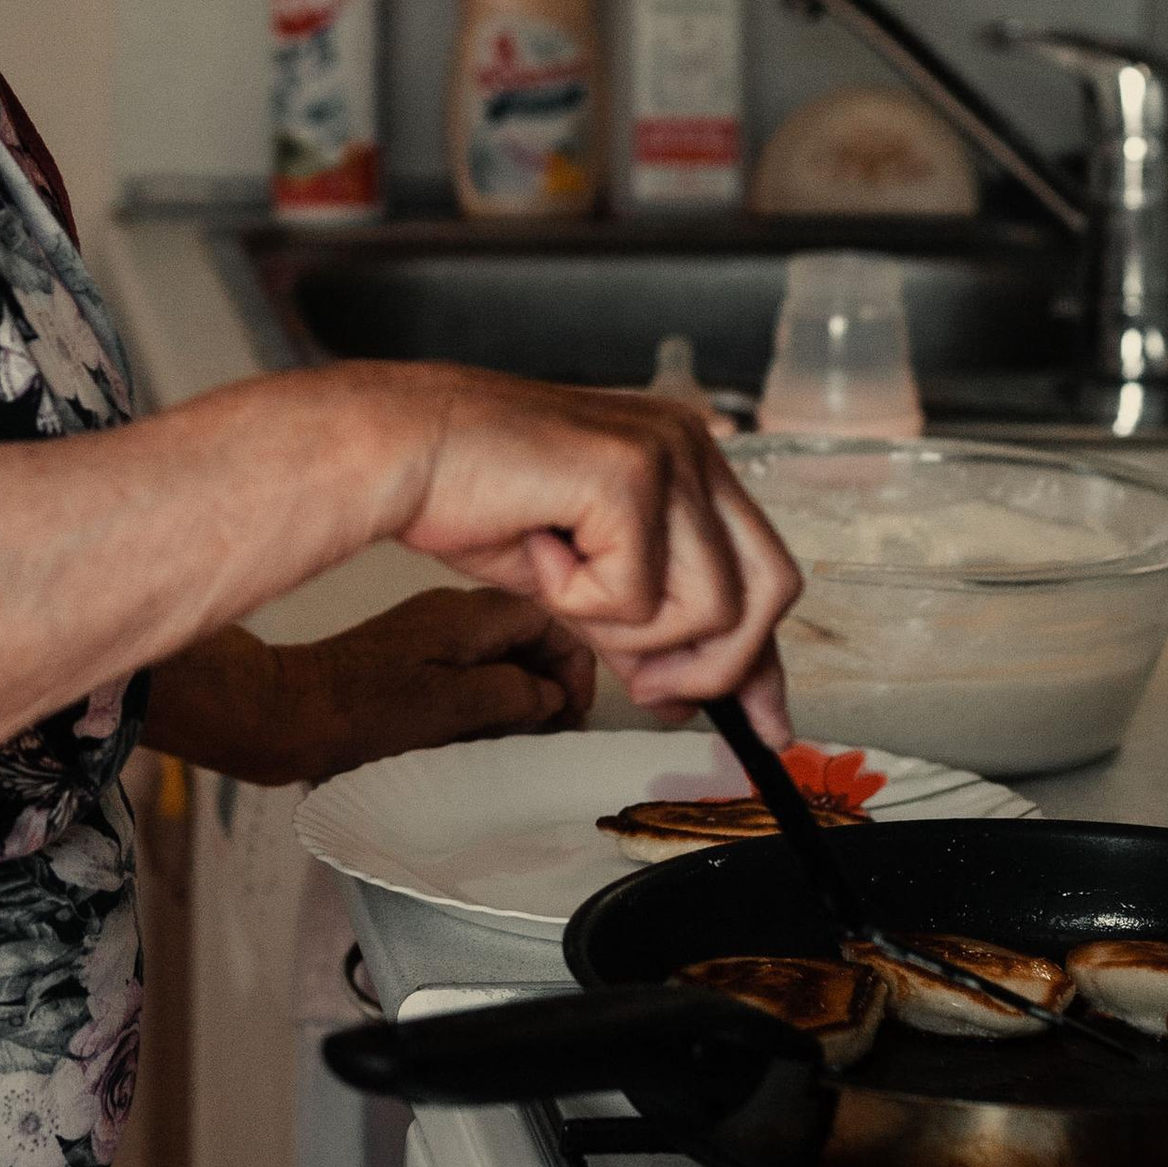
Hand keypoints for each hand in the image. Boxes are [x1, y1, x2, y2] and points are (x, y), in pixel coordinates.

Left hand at [288, 588, 597, 783]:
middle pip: (526, 634)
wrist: (286, 714)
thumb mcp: (453, 706)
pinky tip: (485, 735)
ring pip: (497, 654)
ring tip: (528, 740)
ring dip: (520, 692)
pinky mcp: (407, 662)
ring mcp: (427, 636)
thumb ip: (514, 694)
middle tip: (559, 732)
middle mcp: (450, 614)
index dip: (574, 664)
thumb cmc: (361, 710)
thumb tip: (551, 696)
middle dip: (551, 679)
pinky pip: (466, 671)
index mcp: (467, 613)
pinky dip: (488, 699)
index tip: (577, 711)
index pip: (548, 618)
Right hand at [366, 368, 799, 733]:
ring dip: (625, 628)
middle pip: (769, 591)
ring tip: (559, 580)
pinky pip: (638, 595)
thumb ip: (645, 630)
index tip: (765, 722)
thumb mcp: (582, 583)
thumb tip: (690, 697)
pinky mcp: (630, 472)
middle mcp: (692, 444)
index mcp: (688, 458)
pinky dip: (577, 599)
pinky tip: (537, 550)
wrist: (399, 452)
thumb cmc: (472, 500)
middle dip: (712, 664)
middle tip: (643, 686)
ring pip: (710, 606)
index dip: (763, 656)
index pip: (765, 571)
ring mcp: (668, 453)